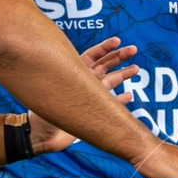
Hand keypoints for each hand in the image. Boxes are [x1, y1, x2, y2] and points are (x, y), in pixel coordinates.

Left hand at [17, 38, 139, 153]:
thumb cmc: (42, 113)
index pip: (92, 56)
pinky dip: (120, 100)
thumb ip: (70, 81)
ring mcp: (89, 97)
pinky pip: (111, 104)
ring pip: (110, 82)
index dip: (105, 48)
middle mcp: (83, 83)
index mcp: (73, 74)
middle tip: (134, 49)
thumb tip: (86, 72)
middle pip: (104, 65)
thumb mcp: (56, 93)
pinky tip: (129, 96)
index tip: (118, 41)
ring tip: (136, 68)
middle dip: (119, 56)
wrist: (42, 136)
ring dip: (122, 75)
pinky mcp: (94, 113)